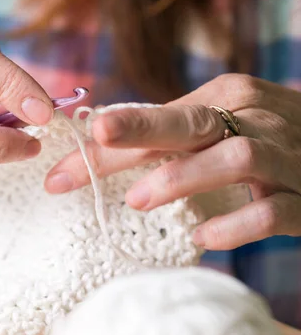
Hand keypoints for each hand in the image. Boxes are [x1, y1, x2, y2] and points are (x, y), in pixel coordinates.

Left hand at [45, 74, 300, 249]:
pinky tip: (202, 237)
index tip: (57, 172)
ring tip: (137, 200)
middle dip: (137, 134)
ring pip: (237, 158)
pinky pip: (273, 211)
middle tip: (89, 148)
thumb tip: (103, 144)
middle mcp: (256, 119)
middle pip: (191, 122)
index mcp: (228, 97)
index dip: (106, 144)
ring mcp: (285, 157)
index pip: (158, 117)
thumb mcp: (224, 122)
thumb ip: (174, 132)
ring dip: (184, 177)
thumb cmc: (268, 138)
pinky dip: (236, 225)